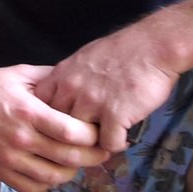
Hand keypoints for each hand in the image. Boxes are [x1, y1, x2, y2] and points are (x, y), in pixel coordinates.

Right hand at [0, 65, 109, 191]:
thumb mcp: (17, 74)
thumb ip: (49, 77)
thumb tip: (76, 78)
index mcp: (28, 111)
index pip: (73, 132)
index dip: (94, 135)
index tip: (100, 131)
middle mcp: (21, 137)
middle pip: (70, 157)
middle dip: (94, 156)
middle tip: (102, 151)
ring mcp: (10, 158)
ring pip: (54, 176)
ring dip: (72, 171)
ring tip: (76, 161)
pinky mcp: (0, 171)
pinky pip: (32, 187)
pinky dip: (47, 182)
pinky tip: (50, 169)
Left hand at [34, 32, 179, 151]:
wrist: (153, 46)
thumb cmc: (123, 50)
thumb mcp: (84, 58)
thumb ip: (70, 77)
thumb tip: (63, 94)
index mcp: (62, 74)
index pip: (39, 105)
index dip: (49, 118)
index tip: (61, 124)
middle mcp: (72, 88)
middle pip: (56, 124)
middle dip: (69, 134)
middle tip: (83, 139)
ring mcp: (92, 102)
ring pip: (80, 138)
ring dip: (92, 142)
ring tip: (104, 139)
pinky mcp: (115, 115)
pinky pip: (108, 143)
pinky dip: (116, 145)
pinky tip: (123, 137)